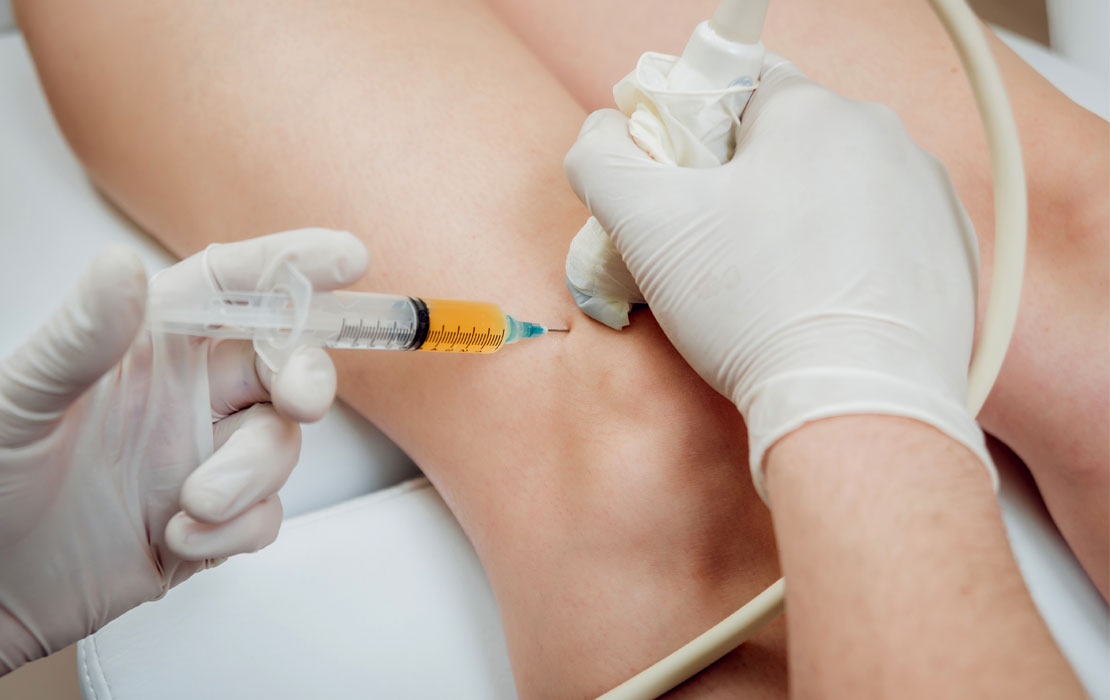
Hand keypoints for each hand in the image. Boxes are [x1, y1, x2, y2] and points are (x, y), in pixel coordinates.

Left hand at [0, 229, 367, 672]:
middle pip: (283, 363)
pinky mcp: (212, 519)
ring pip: (280, 443)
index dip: (292, 266)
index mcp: (147, 344)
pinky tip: (180, 538)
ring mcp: (202, 456)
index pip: (233, 287)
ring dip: (251, 475)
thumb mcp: (22, 401)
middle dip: (306, 378)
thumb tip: (124, 266)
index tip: (347, 259)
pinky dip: (238, 528)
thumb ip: (81, 337)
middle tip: (301, 400)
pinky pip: (264, 514)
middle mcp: (186, 393)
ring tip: (193, 503)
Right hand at [564, 55, 992, 499]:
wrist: (857, 409)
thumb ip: (602, 159)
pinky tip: (821, 305)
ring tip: (774, 289)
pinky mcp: (951, 253)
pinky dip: (849, 259)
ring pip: (837, 188)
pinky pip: (882, 234)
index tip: (681, 192)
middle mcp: (884, 138)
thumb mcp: (647, 227)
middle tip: (718, 253)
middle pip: (789, 141)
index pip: (736, 88)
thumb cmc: (756, 311)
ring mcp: (928, 195)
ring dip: (800, 222)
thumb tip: (601, 133)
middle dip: (747, 185)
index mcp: (813, 112)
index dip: (693, 136)